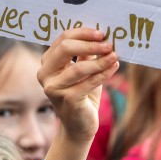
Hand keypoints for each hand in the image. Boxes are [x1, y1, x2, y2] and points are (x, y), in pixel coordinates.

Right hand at [38, 27, 117, 143]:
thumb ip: (87, 53)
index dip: (83, 33)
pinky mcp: (67, 100)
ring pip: (79, 67)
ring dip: (100, 60)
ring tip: (114, 56)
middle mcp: (45, 74)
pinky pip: (89, 82)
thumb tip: (101, 34)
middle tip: (109, 43)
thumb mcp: (83, 70)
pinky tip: (114, 67)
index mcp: (48, 62)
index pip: (63, 39)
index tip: (101, 33)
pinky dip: (103, 73)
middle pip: (66, 49)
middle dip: (90, 44)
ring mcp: (54, 88)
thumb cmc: (82, 94)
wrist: (79, 126)